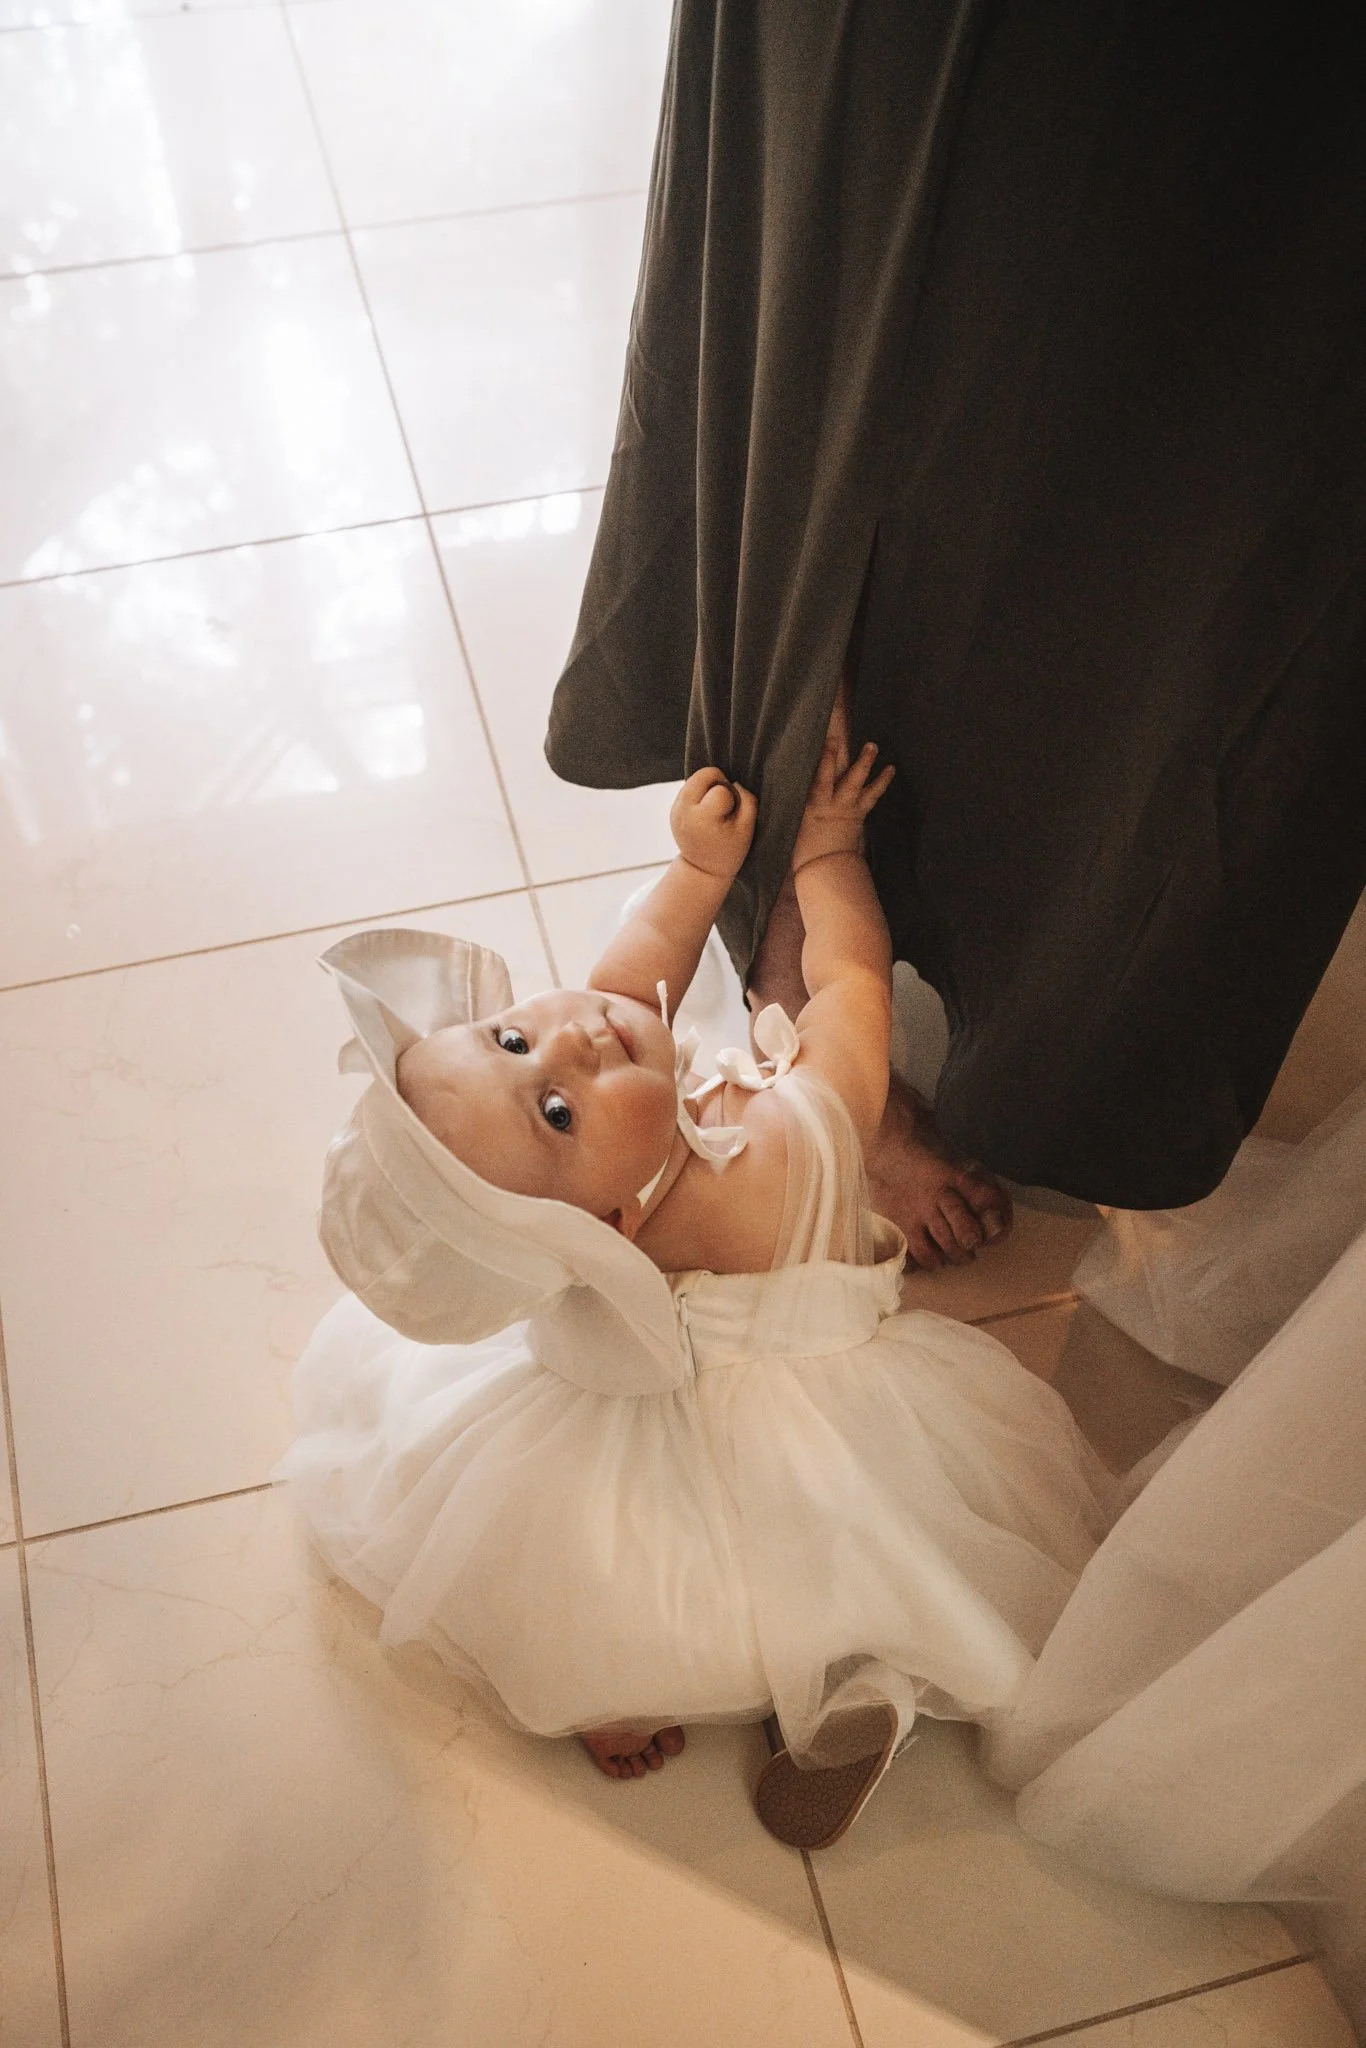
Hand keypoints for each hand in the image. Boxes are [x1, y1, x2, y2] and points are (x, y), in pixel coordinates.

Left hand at [670, 766, 758, 878]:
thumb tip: (735, 782)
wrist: (703, 870)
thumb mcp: (747, 829)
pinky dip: (701, 793)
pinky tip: (706, 811)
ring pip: (695, 778)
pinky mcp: (673, 808)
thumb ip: (748, 801)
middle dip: (718, 783)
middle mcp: (684, 810)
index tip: (730, 815)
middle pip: (703, 774)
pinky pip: (690, 787)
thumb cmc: (729, 851)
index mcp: (702, 818)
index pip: (721, 788)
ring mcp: (675, 809)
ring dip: (709, 787)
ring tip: (715, 809)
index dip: (732, 798)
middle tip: (724, 804)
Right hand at [791, 729, 894, 871]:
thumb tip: (783, 783)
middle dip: (834, 756)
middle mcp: (831, 803)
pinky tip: (891, 769)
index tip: (825, 740)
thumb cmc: (804, 847)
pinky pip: (873, 795)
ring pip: (857, 782)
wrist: (826, 869)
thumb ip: (793, 802)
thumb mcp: (793, 823)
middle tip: (837, 737)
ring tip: (872, 746)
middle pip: (833, 775)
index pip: (816, 777)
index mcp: (812, 806)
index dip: (823, 759)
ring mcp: (848, 807)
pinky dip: (882, 782)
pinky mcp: (860, 813)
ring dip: (865, 763)